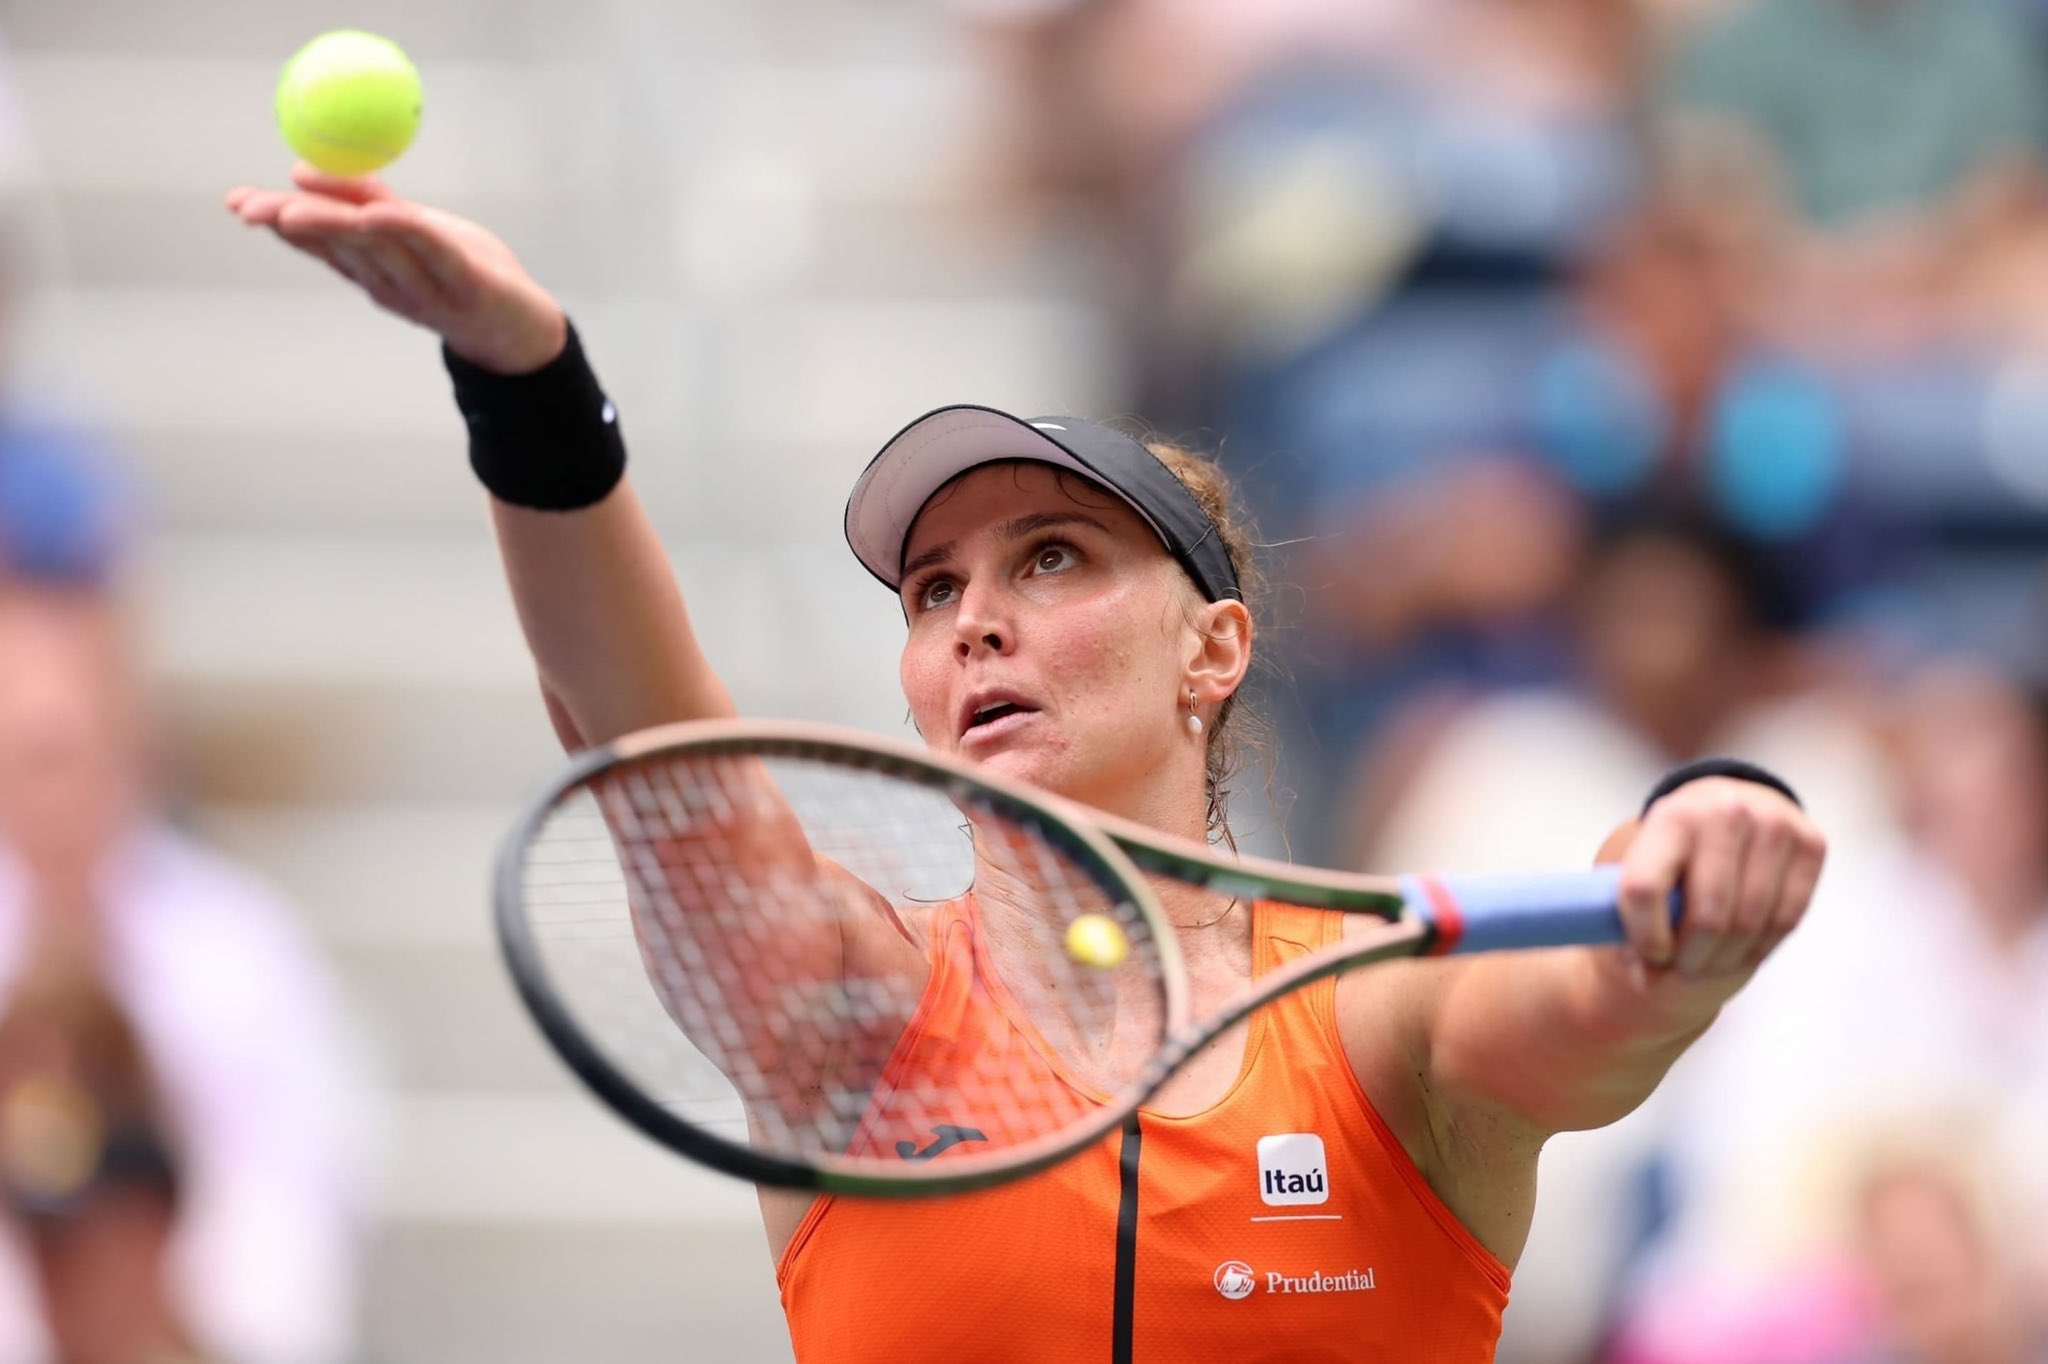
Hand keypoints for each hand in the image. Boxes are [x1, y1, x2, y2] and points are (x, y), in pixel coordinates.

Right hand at [225, 163, 566, 373]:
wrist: (524, 331)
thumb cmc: (467, 273)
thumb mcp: (416, 230)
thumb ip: (369, 200)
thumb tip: (303, 168)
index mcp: (375, 272)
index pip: (321, 244)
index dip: (278, 222)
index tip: (235, 202)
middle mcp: (393, 284)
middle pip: (339, 246)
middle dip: (291, 223)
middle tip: (252, 207)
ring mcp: (430, 289)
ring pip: (376, 248)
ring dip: (332, 225)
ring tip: (292, 208)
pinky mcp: (471, 285)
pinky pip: (434, 252)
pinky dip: (403, 231)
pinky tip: (377, 214)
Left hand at [1615, 776, 1825, 983]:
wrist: (1731, 803)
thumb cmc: (1678, 847)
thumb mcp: (1643, 862)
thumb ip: (1631, 913)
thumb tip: (1645, 974)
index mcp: (1670, 817)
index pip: (1645, 889)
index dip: (1645, 937)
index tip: (1649, 958)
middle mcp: (1724, 813)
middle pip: (1707, 916)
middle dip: (1691, 960)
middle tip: (1683, 975)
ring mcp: (1773, 825)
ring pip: (1750, 923)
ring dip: (1727, 961)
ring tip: (1709, 968)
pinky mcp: (1811, 843)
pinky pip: (1787, 919)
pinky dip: (1761, 948)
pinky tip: (1742, 953)